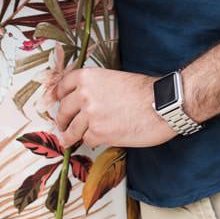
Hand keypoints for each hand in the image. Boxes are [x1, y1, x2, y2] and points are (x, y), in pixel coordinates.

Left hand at [53, 68, 174, 148]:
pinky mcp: (98, 133)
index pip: (63, 86)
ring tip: (69, 140)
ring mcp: (90, 115)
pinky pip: (87, 140)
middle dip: (61, 119)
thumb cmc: (146, 90)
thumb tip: (87, 101)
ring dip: (69, 136)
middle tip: (62, 125)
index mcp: (89, 77)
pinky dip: (92, 141)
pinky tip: (99, 139)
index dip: (58, 95)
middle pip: (62, 110)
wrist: (162, 103)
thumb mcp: (117, 79)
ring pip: (71, 130)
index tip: (57, 102)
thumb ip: (98, 88)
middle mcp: (84, 95)